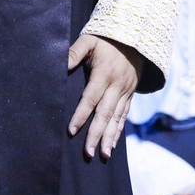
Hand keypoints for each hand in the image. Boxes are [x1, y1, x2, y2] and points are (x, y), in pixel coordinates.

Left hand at [66, 33, 142, 160]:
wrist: (135, 38)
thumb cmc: (105, 40)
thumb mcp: (88, 41)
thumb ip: (74, 53)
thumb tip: (59, 65)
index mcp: (104, 74)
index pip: (90, 98)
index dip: (81, 115)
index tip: (71, 130)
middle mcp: (117, 86)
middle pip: (105, 114)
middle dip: (96, 134)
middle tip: (88, 152)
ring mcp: (125, 92)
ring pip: (117, 118)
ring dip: (110, 138)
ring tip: (103, 155)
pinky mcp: (130, 95)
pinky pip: (124, 116)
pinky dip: (118, 131)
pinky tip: (113, 144)